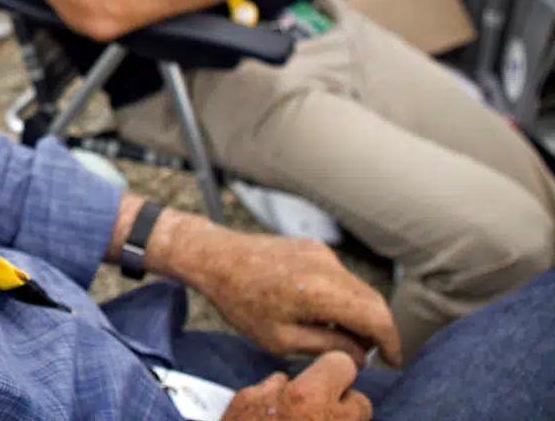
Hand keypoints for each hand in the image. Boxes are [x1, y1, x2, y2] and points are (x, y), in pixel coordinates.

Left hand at [193, 230, 401, 367]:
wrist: (215, 256)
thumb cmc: (240, 301)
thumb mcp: (279, 340)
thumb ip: (326, 348)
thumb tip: (361, 356)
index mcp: (320, 290)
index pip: (376, 318)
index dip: (391, 343)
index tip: (393, 361)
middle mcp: (327, 266)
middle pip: (373, 302)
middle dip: (375, 331)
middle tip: (362, 354)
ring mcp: (322, 253)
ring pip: (358, 289)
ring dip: (357, 314)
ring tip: (334, 336)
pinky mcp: (314, 247)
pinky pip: (341, 277)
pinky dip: (342, 298)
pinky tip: (319, 314)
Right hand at [221, 353, 371, 419]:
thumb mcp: (244, 404)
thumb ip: (270, 387)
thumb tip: (283, 383)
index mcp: (307, 396)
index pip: (342, 365)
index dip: (331, 370)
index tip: (322, 377)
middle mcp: (333, 420)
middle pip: (361, 402)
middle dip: (343, 405)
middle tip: (318, 412)